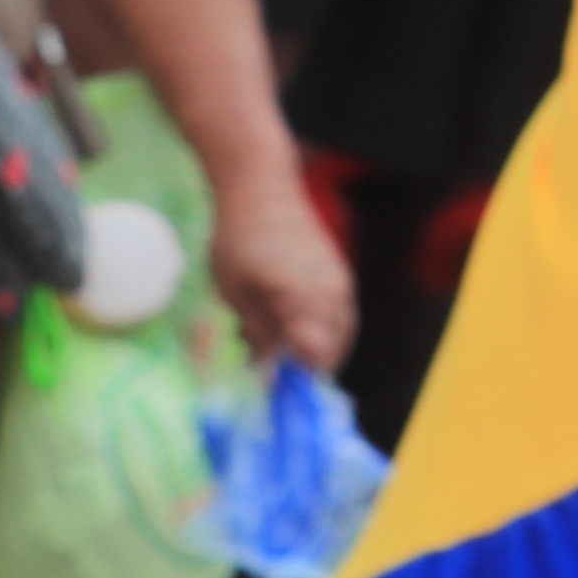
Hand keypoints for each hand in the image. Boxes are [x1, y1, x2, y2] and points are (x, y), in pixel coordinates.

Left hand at [207, 166, 355, 374]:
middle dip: (306, 367)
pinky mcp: (340, 275)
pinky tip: (288, 321)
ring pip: (341, 334)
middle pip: (335, 351)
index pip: (317, 359)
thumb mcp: (236, 293)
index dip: (296, 379)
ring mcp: (341, 285)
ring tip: (276, 342)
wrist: (263, 190)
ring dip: (315, 347)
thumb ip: (258, 334)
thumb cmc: (239, 240)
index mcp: (306, 303)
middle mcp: (334, 297)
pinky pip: (339, 314)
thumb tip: (269, 373)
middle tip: (271, 367)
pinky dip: (320, 328)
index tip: (270, 387)